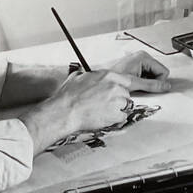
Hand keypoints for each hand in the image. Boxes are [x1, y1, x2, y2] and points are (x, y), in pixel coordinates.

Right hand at [20, 70, 136, 152]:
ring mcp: (117, 100)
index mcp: (107, 75)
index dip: (124, 87)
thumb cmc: (68, 97)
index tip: (123, 91)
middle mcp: (115, 86)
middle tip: (106, 104)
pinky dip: (115, 120)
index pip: (127, 79)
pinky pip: (122, 117)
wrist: (64, 112)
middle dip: (119, 99)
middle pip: (127, 93)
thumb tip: (85, 73)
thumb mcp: (77, 77)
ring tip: (102, 111)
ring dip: (118, 109)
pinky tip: (103, 118)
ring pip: (126, 105)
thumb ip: (87, 74)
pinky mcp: (116, 114)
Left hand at [100, 50, 171, 92]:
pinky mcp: (136, 68)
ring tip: (136, 84)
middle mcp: (142, 58)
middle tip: (140, 86)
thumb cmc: (114, 78)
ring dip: (147, 83)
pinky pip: (147, 77)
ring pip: (153, 76)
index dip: (159, 81)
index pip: (163, 71)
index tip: (149, 87)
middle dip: (152, 82)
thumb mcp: (134, 83)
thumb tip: (165, 86)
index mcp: (143, 57)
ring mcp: (139, 63)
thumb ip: (152, 85)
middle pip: (159, 73)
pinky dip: (143, 82)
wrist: (103, 81)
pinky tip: (135, 84)